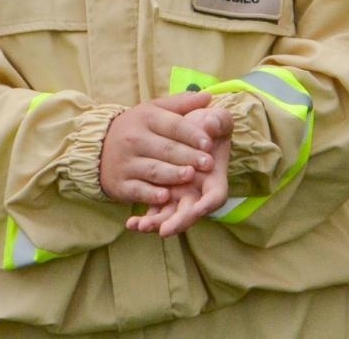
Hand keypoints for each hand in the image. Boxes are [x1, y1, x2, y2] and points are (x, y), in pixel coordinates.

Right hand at [100, 92, 218, 206]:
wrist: (98, 149)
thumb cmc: (136, 128)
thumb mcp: (154, 109)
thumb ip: (181, 103)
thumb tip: (208, 96)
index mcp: (146, 118)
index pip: (173, 125)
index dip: (192, 134)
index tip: (210, 143)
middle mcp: (134, 139)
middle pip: (166, 149)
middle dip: (188, 156)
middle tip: (209, 163)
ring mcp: (126, 163)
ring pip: (153, 169)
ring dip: (172, 174)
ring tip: (190, 176)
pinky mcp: (120, 184)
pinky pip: (137, 189)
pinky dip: (151, 194)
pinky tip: (165, 196)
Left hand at [126, 108, 233, 236]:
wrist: (188, 129)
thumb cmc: (207, 125)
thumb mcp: (216, 119)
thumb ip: (217, 122)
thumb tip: (210, 123)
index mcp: (214, 177)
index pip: (216, 196)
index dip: (208, 204)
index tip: (199, 210)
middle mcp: (197, 191)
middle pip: (191, 213)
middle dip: (178, 222)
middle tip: (164, 230)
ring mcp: (180, 195)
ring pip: (170, 215)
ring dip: (157, 222)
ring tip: (141, 226)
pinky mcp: (164, 195)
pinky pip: (155, 210)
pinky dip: (144, 219)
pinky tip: (131, 223)